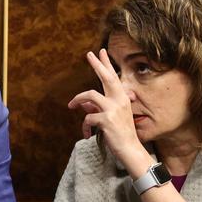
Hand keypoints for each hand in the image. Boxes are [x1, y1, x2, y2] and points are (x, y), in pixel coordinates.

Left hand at [68, 49, 148, 166]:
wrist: (130, 150)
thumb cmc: (120, 134)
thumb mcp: (110, 118)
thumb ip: (97, 108)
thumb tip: (83, 104)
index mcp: (122, 98)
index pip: (113, 77)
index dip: (106, 64)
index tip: (101, 51)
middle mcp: (119, 100)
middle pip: (106, 77)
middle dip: (97, 65)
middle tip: (89, 54)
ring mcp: (113, 109)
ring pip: (90, 96)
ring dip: (78, 99)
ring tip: (71, 106)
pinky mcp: (107, 120)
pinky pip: (88, 117)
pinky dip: (85, 126)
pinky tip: (87, 134)